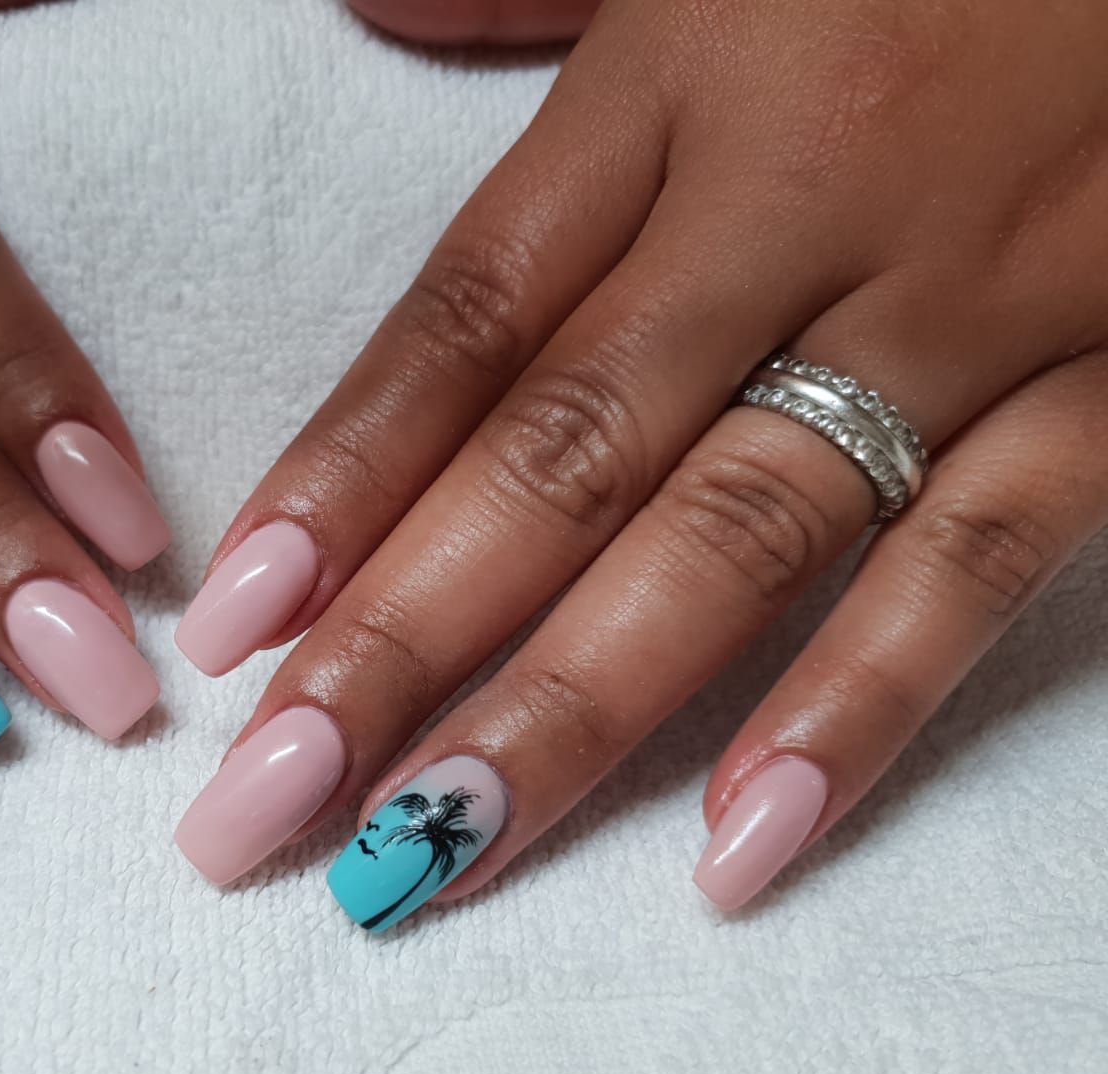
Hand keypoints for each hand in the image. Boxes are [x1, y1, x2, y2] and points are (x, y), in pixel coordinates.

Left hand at [173, 0, 1107, 925]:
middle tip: (268, 805)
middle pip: (559, 461)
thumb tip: (376, 16)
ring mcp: (957, 304)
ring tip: (431, 851)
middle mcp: (797, 206)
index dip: (338, 483)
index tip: (236, 630)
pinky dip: (856, 708)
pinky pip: (975, 561)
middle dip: (399, 646)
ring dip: (568, 713)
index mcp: (676, 84)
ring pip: (732, 540)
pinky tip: (734, 848)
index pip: (467, 322)